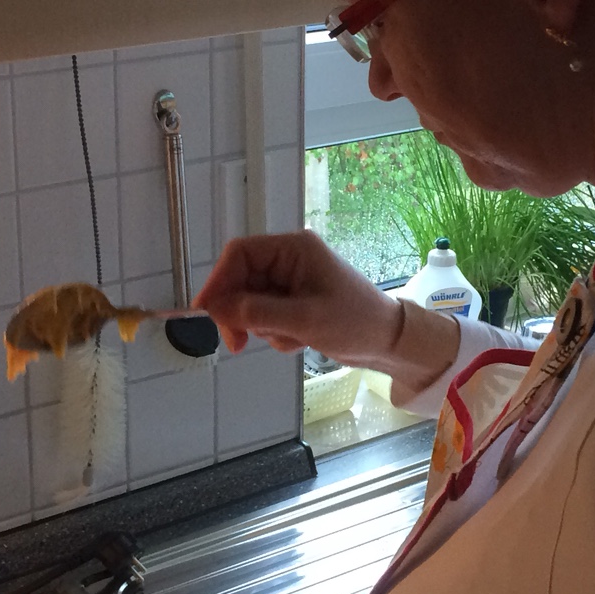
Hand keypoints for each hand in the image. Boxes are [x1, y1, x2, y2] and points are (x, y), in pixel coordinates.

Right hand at [196, 232, 458, 390]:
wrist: (388, 343)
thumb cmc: (354, 323)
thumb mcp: (305, 319)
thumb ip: (258, 311)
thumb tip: (217, 307)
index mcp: (293, 249)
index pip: (240, 254)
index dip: (218, 281)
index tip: (206, 312)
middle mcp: (289, 260)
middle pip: (239, 280)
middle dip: (239, 313)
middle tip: (238, 344)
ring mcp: (290, 282)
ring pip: (249, 303)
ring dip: (262, 327)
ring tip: (292, 338)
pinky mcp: (293, 303)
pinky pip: (265, 318)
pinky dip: (275, 334)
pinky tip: (300, 341)